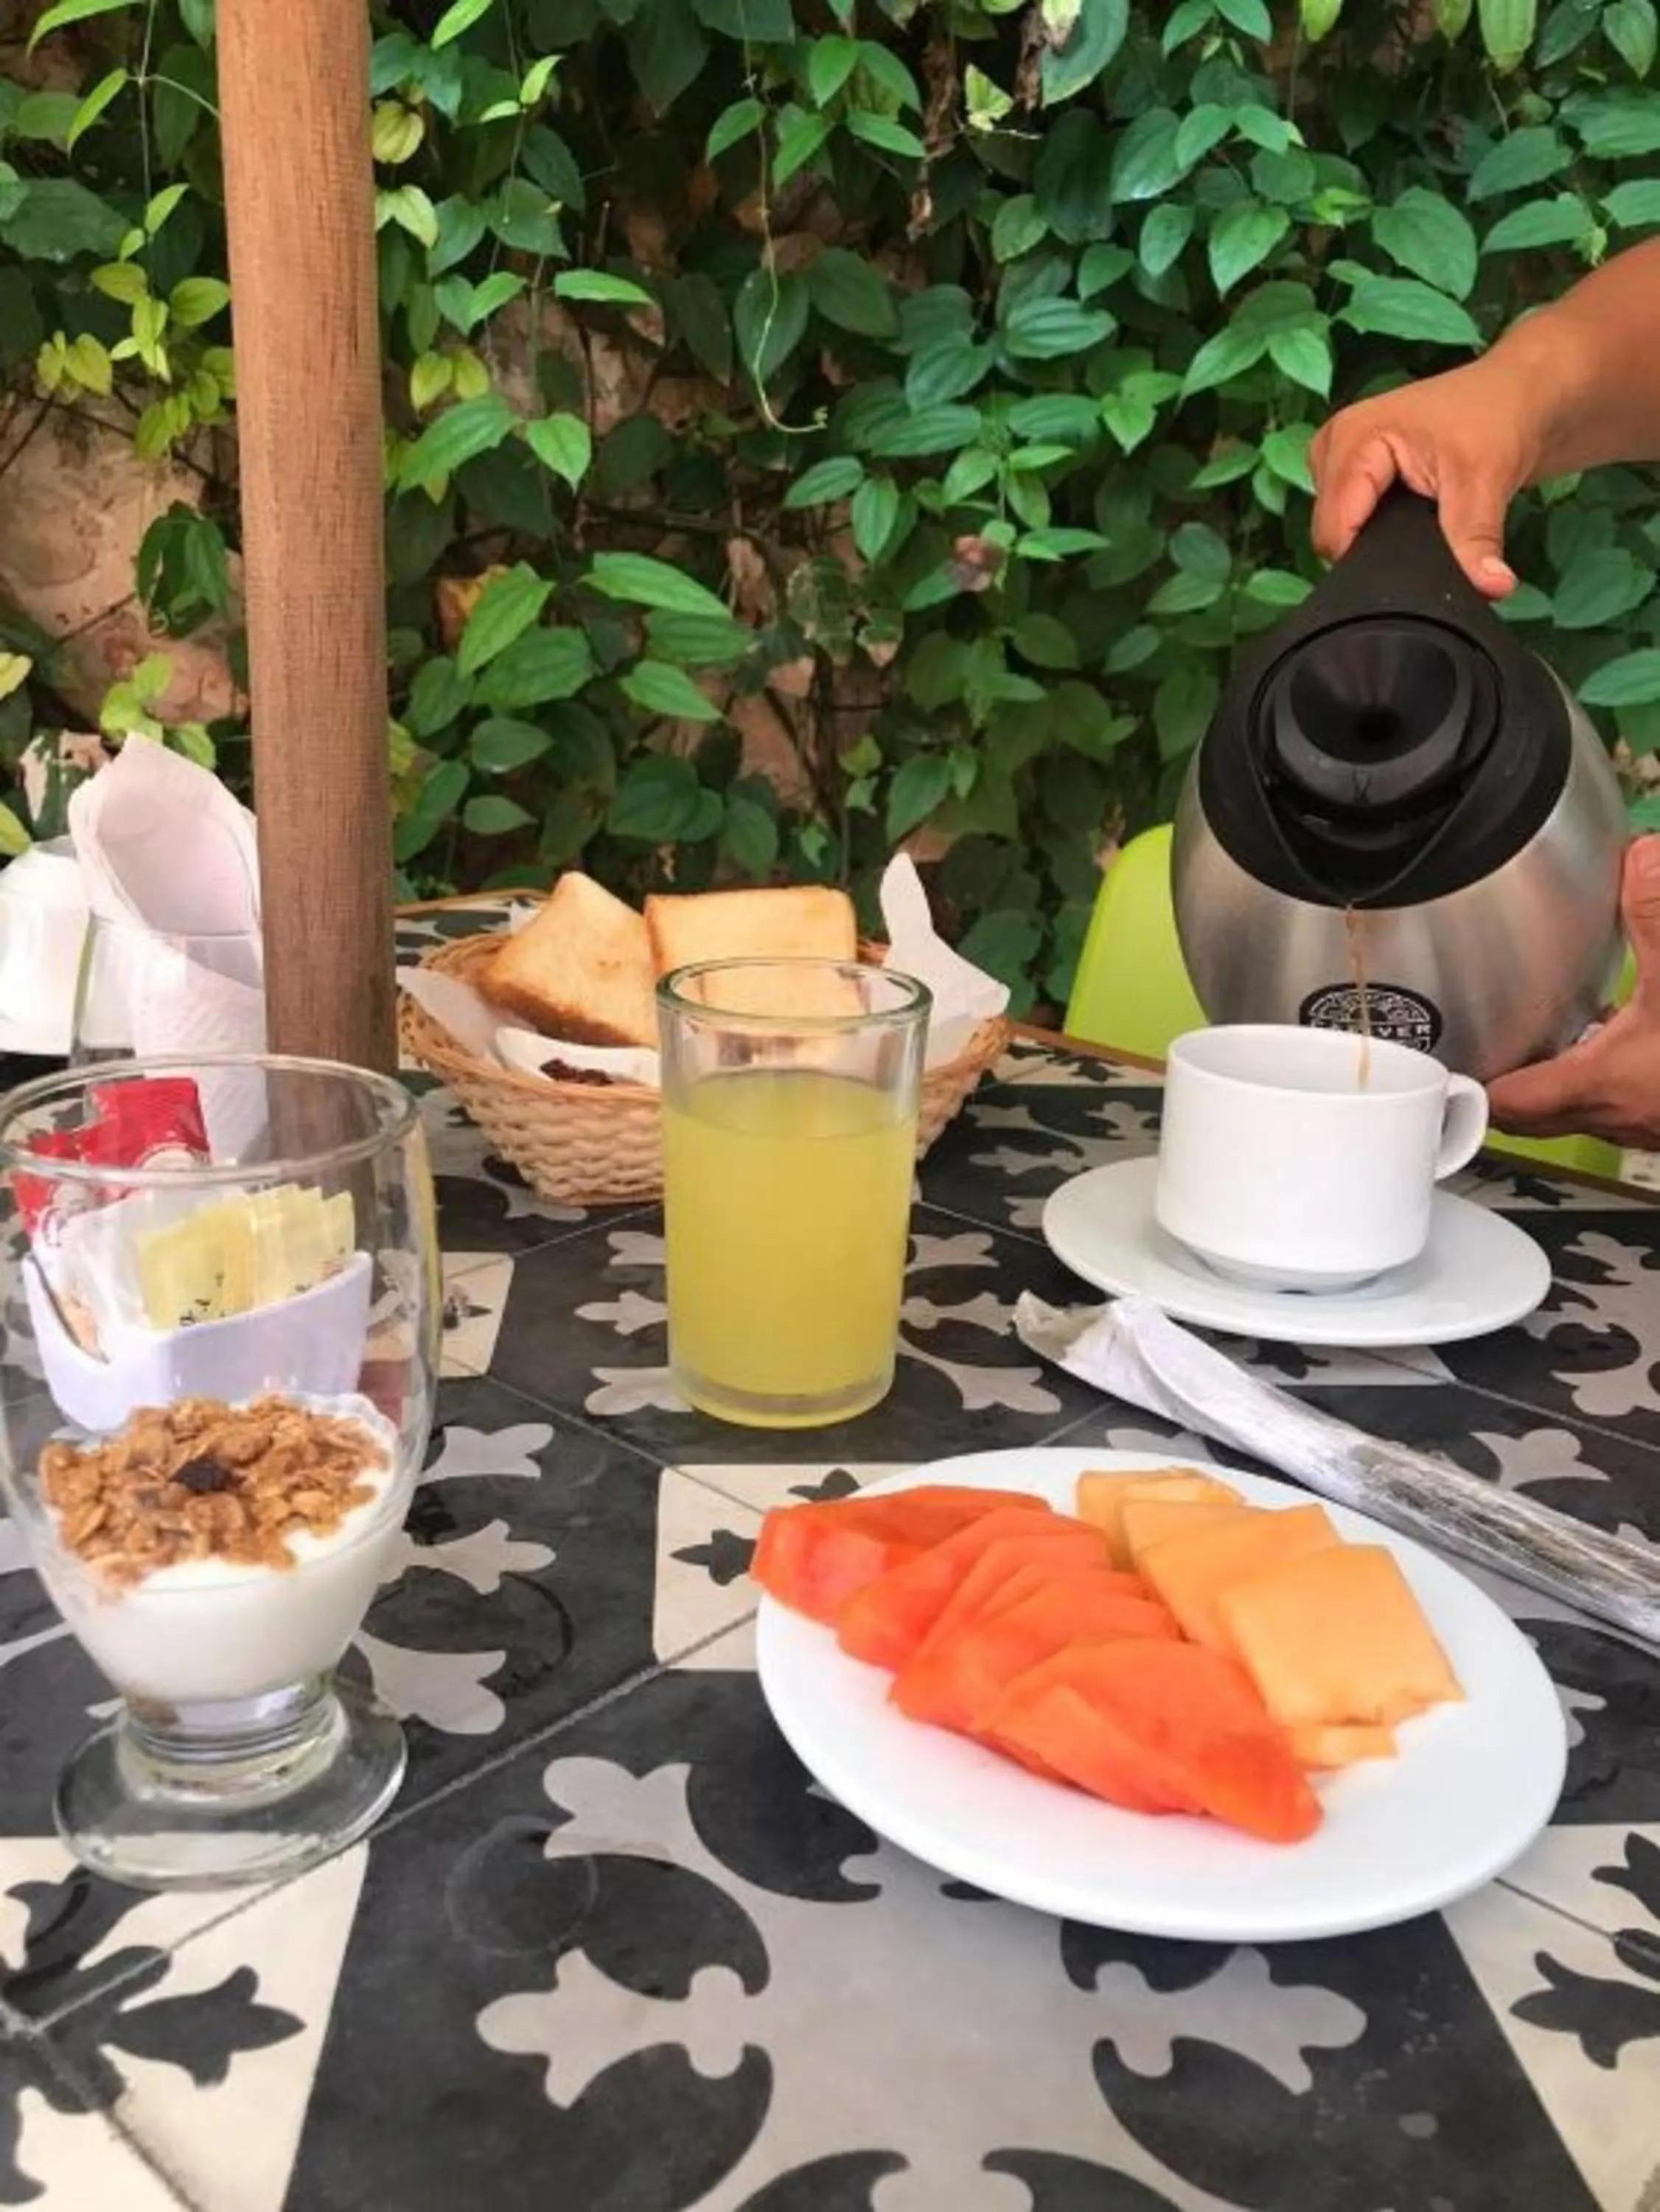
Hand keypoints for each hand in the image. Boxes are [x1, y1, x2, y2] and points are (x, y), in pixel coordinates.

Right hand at [1309, 355, 1546, 598]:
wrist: (1523, 395)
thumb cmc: (1499, 417)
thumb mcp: (1486, 479)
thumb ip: (1475, 540)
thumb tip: (1493, 588)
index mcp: (1350, 439)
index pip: (1334, 532)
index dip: (1371, 561)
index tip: (1417, 566)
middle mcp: (1333, 448)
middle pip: (1332, 535)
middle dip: (1375, 551)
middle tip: (1429, 539)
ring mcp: (1342, 463)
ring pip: (1341, 535)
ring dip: (1379, 544)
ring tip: (1425, 527)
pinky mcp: (1356, 477)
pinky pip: (1353, 525)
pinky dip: (1381, 535)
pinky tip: (1414, 524)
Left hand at [1486, 839, 1659, 1151]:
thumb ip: (1658, 913)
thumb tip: (1642, 855)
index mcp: (1605, 1085)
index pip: (1508, 1103)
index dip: (1467, 1088)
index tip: (1438, 1068)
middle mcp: (1624, 1114)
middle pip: (1537, 1114)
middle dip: (1504, 1084)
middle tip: (1477, 1047)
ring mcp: (1656, 1121)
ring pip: (1585, 1106)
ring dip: (1560, 1076)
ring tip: (1539, 1035)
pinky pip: (1631, 1094)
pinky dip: (1614, 1066)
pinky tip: (1629, 1028)